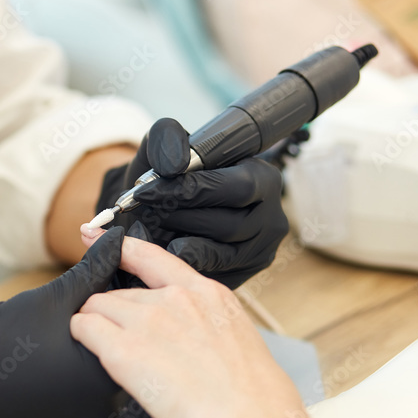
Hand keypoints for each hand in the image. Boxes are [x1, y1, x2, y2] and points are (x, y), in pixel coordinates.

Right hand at [0, 227, 128, 417]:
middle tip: (61, 300)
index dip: (110, 284)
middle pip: (120, 337)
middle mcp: (109, 403)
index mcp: (109, 374)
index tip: (89, 272)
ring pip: (100, 354)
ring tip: (46, 325)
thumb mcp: (47, 300)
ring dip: (84, 332)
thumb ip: (92, 270)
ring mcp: (91, 414)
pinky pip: (84, 375)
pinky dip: (71, 354)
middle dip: (98, 310)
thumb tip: (118, 241)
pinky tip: (44, 345)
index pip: (131, 315)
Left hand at [70, 230, 327, 417]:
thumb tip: (185, 331)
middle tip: (119, 338)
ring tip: (108, 350)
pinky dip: (80, 334)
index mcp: (205, 293)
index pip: (151, 256)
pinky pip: (84, 327)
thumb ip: (203, 322)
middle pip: (119, 292)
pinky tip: (87, 347)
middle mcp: (174, 299)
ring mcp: (147, 321)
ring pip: (97, 307)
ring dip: (96, 323)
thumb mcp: (234, 338)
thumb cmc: (247, 396)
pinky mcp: (124, 348)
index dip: (117, 246)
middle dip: (112, 312)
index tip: (93, 237)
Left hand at [95, 118, 288, 288]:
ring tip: (152, 226)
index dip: (190, 190)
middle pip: (229, 225)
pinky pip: (210, 276)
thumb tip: (174, 165)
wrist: (159, 211)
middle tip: (146, 211)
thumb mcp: (164, 149)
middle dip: (180, 217)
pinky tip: (162, 249)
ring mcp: (260, 252)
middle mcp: (272, 217)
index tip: (145, 191)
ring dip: (176, 240)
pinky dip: (181, 263)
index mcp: (263, 178)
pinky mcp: (242, 276)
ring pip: (219, 254)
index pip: (236, 187)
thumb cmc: (168, 177)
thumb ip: (167, 141)